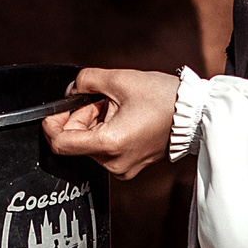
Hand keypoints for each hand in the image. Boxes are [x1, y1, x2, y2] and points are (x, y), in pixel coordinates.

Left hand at [42, 67, 180, 180]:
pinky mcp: (130, 166)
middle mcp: (114, 163)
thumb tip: (71, 89)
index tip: (54, 110)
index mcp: (110, 144)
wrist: (196, 115)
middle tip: (100, 99)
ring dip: (93, 122)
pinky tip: (123, 117)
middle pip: (75, 141)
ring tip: (117, 106)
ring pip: (89, 144)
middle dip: (80, 116)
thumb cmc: (164, 99)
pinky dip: (105, 131)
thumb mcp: (119, 79)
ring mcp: (123, 168)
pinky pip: (105, 149)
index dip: (51, 124)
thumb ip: (85, 80)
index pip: (61, 143)